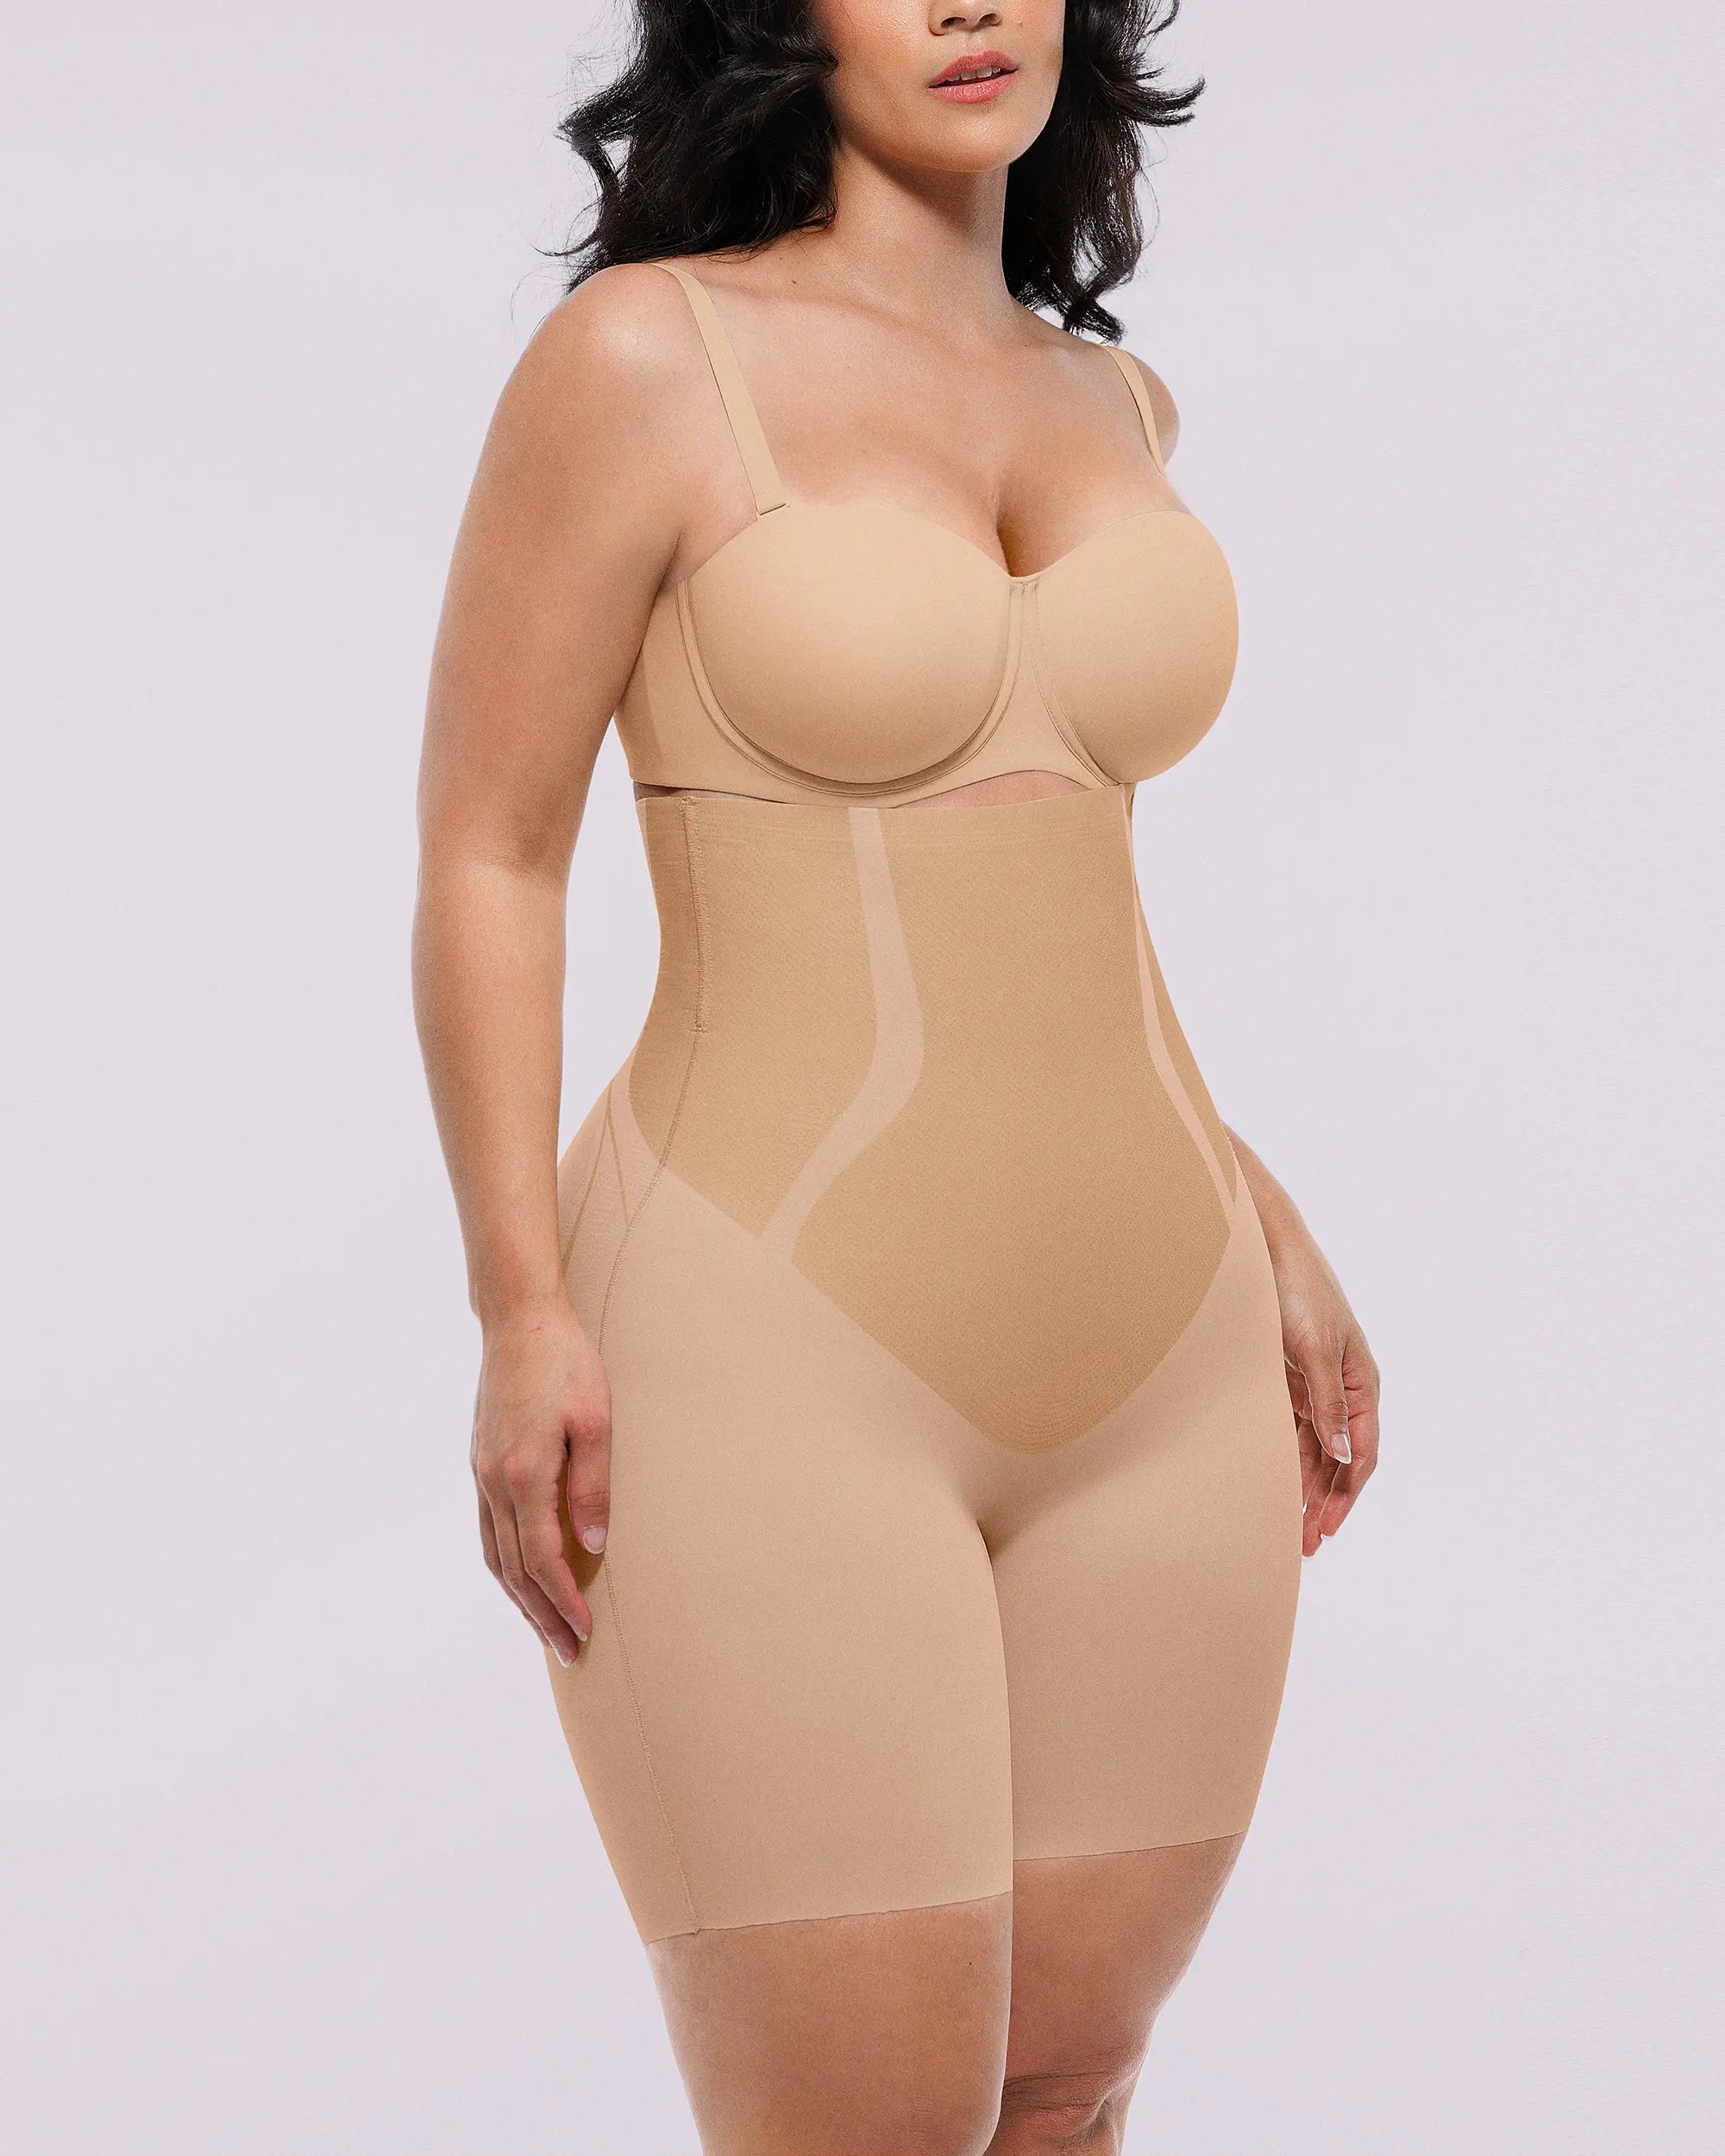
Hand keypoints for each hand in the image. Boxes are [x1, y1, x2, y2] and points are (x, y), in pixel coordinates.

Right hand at [470, 1292, 611, 1663]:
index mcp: (522, 1474)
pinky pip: (488, 1531)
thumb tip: (592, 1546)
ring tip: (546, 1628)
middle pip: (513, 1569)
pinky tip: (522, 1577)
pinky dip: (505, 1566)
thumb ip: (592, 1487)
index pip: (542, 1559)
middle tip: (568, 1651)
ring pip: (494, 1555)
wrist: (519, 1320)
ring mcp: (481, 1473)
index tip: (585, 1632)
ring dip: (520, 1598)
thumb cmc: (565, 1363)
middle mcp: (493, 1482)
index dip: (563, 1601)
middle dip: (541, 1614)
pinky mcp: (480, 1463)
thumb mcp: (595, 1422)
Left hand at [1258, 1205, 1380, 1556]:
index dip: (1346, 1495)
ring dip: (1303, 1488)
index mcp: (1361, 1384)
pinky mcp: (1286, 1382)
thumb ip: (1327, 1402)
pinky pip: (1290, 1432)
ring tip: (1286, 1527)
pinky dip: (1285, 1460)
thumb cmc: (1299, 1290)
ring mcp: (1314, 1388)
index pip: (1360, 1453)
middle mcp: (1342, 1391)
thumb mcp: (1314, 1348)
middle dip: (1323, 1502)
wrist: (1264, 1249)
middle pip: (1338, 1461)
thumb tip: (1343, 1453)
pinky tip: (1273, 1486)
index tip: (1325, 1528)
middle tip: (1303, 1544)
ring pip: (1313, 1451)